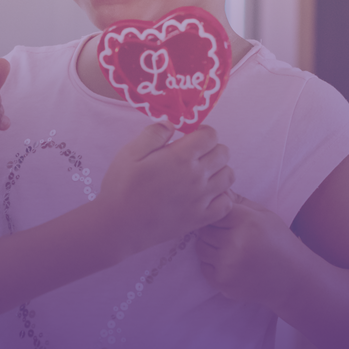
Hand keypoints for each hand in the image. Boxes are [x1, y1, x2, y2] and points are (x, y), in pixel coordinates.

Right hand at [96, 124, 234, 256]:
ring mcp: (202, 199)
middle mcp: (197, 177)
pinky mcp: (201, 218)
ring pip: (228, 176)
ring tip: (201, 172)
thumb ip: (154, 133)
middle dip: (212, 147)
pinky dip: (221, 195)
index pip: (210, 135)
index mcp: (180, 157)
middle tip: (194, 153)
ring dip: (219, 169)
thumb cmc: (122, 186)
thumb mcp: (130, 152)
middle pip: (223, 153)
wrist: (120, 224)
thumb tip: (172, 124)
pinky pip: (227, 203)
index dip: (202, 131)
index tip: (190, 135)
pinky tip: (205, 193)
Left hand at [195, 193, 301, 305]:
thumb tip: (214, 188)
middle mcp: (235, 243)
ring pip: (200, 248)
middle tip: (229, 236)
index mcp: (246, 221)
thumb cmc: (278, 241)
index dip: (218, 215)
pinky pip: (204, 267)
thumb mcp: (263, 214)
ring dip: (211, 248)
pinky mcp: (224, 283)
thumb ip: (237, 200)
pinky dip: (213, 265)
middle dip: (213, 231)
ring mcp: (228, 265)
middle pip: (204, 229)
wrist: (294, 279)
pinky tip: (231, 264)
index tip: (227, 221)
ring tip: (231, 249)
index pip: (213, 210)